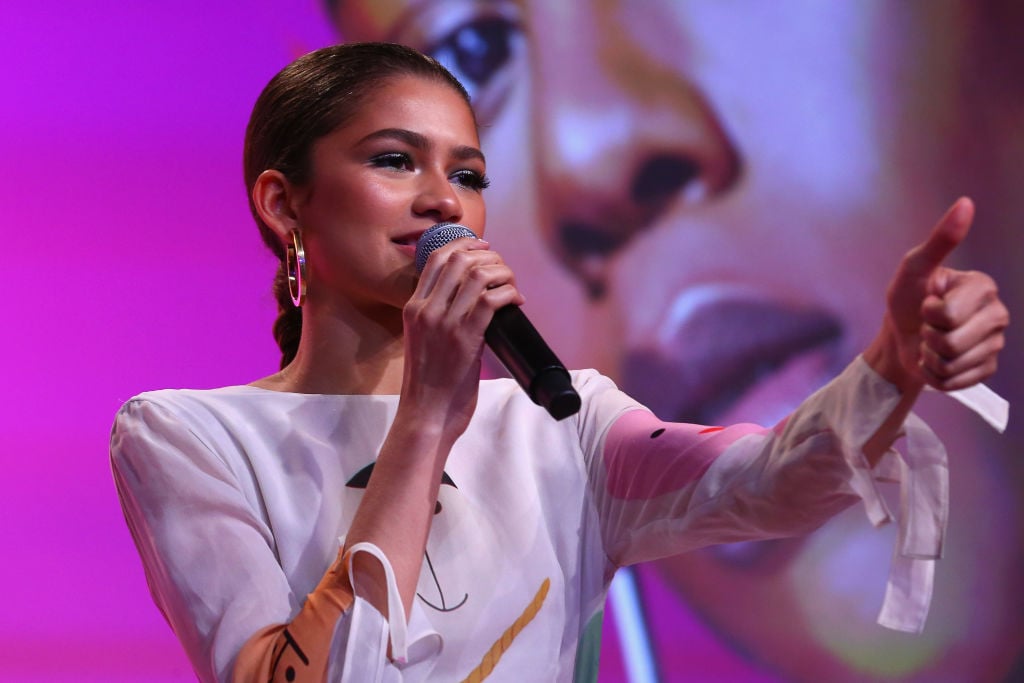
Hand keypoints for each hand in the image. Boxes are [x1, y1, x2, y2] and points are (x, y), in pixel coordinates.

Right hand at [400, 237, 524, 434]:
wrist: (426, 414)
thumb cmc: (430, 383)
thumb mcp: (424, 340)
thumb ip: (438, 316)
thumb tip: (471, 297)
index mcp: (414, 308)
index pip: (437, 258)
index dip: (465, 244)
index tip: (484, 247)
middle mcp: (426, 310)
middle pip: (460, 259)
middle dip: (489, 256)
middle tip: (504, 269)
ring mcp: (444, 324)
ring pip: (479, 275)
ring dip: (503, 273)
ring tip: (512, 285)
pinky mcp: (465, 339)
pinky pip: (492, 300)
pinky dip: (510, 294)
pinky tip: (517, 301)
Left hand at [866, 197, 1008, 391]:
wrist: (899, 338)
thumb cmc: (907, 300)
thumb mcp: (915, 268)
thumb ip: (940, 240)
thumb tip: (965, 203)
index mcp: (984, 287)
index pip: (948, 314)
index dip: (927, 313)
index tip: (927, 303)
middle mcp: (997, 315)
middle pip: (952, 342)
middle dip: (927, 337)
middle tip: (927, 326)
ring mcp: (994, 344)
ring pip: (953, 364)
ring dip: (930, 356)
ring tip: (931, 343)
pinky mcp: (986, 369)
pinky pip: (955, 381)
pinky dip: (936, 375)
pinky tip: (937, 360)